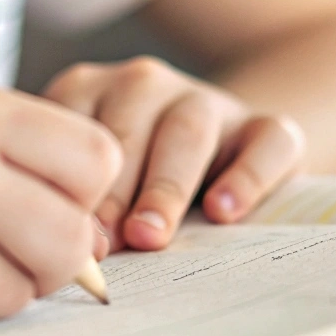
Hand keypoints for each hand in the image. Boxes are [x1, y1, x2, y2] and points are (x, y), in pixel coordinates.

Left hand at [42, 57, 305, 251]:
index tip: (68, 232)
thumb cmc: (130, 186)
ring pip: (189, 130)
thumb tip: (68, 250)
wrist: (213, 165)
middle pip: (130, 125)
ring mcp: (210, 101)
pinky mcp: (268, 126)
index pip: (74, 117)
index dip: (68, 177)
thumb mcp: (90, 182)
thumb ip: (75, 202)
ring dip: (165, 186)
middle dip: (114, 189)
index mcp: (93, 90)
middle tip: (105, 242)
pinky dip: (246, 176)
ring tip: (150, 235)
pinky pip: (267, 141)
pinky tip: (223, 212)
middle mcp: (148, 85)